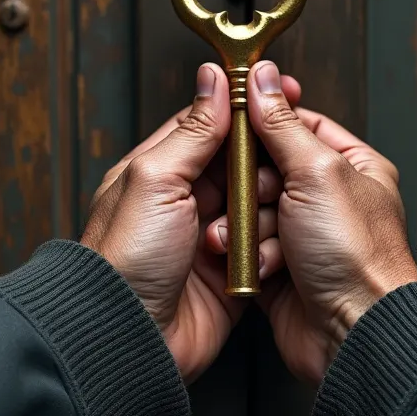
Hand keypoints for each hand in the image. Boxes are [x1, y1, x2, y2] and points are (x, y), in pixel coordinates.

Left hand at [81, 63, 299, 383]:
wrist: (129, 335)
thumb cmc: (126, 259)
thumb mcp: (156, 180)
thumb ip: (192, 132)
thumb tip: (214, 80)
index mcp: (159, 172)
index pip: (208, 125)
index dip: (245, 108)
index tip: (282, 93)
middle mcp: (185, 202)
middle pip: (241, 165)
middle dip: (265, 162)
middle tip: (290, 157)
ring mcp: (210, 239)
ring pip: (260, 205)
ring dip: (265, 209)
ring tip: (259, 217)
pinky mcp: (230, 274)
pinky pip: (264, 249)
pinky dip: (270, 247)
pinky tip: (272, 245)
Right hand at [207, 61, 416, 385]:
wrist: (353, 330)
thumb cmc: (355, 255)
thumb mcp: (316, 172)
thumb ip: (282, 125)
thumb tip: (261, 79)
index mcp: (350, 167)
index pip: (299, 125)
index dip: (264, 121)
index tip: (233, 116)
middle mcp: (328, 199)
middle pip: (266, 169)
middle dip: (248, 186)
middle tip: (246, 193)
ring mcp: (305, 237)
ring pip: (252, 211)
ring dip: (244, 225)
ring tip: (244, 238)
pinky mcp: (282, 272)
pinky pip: (248, 250)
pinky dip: (247, 257)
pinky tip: (254, 266)